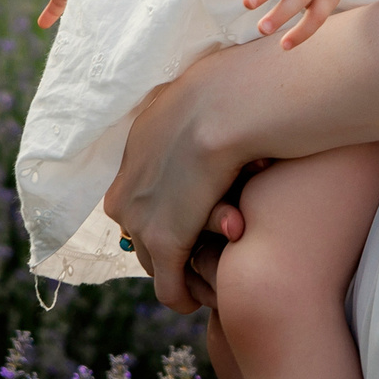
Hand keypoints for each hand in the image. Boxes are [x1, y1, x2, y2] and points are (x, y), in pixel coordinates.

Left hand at [108, 51, 256, 311]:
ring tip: (213, 274)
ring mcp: (141, 213)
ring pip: (153, 259)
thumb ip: (212, 100)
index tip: (207, 211)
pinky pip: (168, 286)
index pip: (146, 186)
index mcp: (141, 137)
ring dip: (186, 267)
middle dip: (175, 240)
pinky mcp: (164, 240)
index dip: (175, 202)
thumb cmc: (251, 83)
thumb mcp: (218, 85)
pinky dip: (184, 295)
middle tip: (212, 247)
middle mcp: (128, 179)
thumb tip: (227, 79)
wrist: (238, 99)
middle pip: (140, 228)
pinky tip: (201, 299)